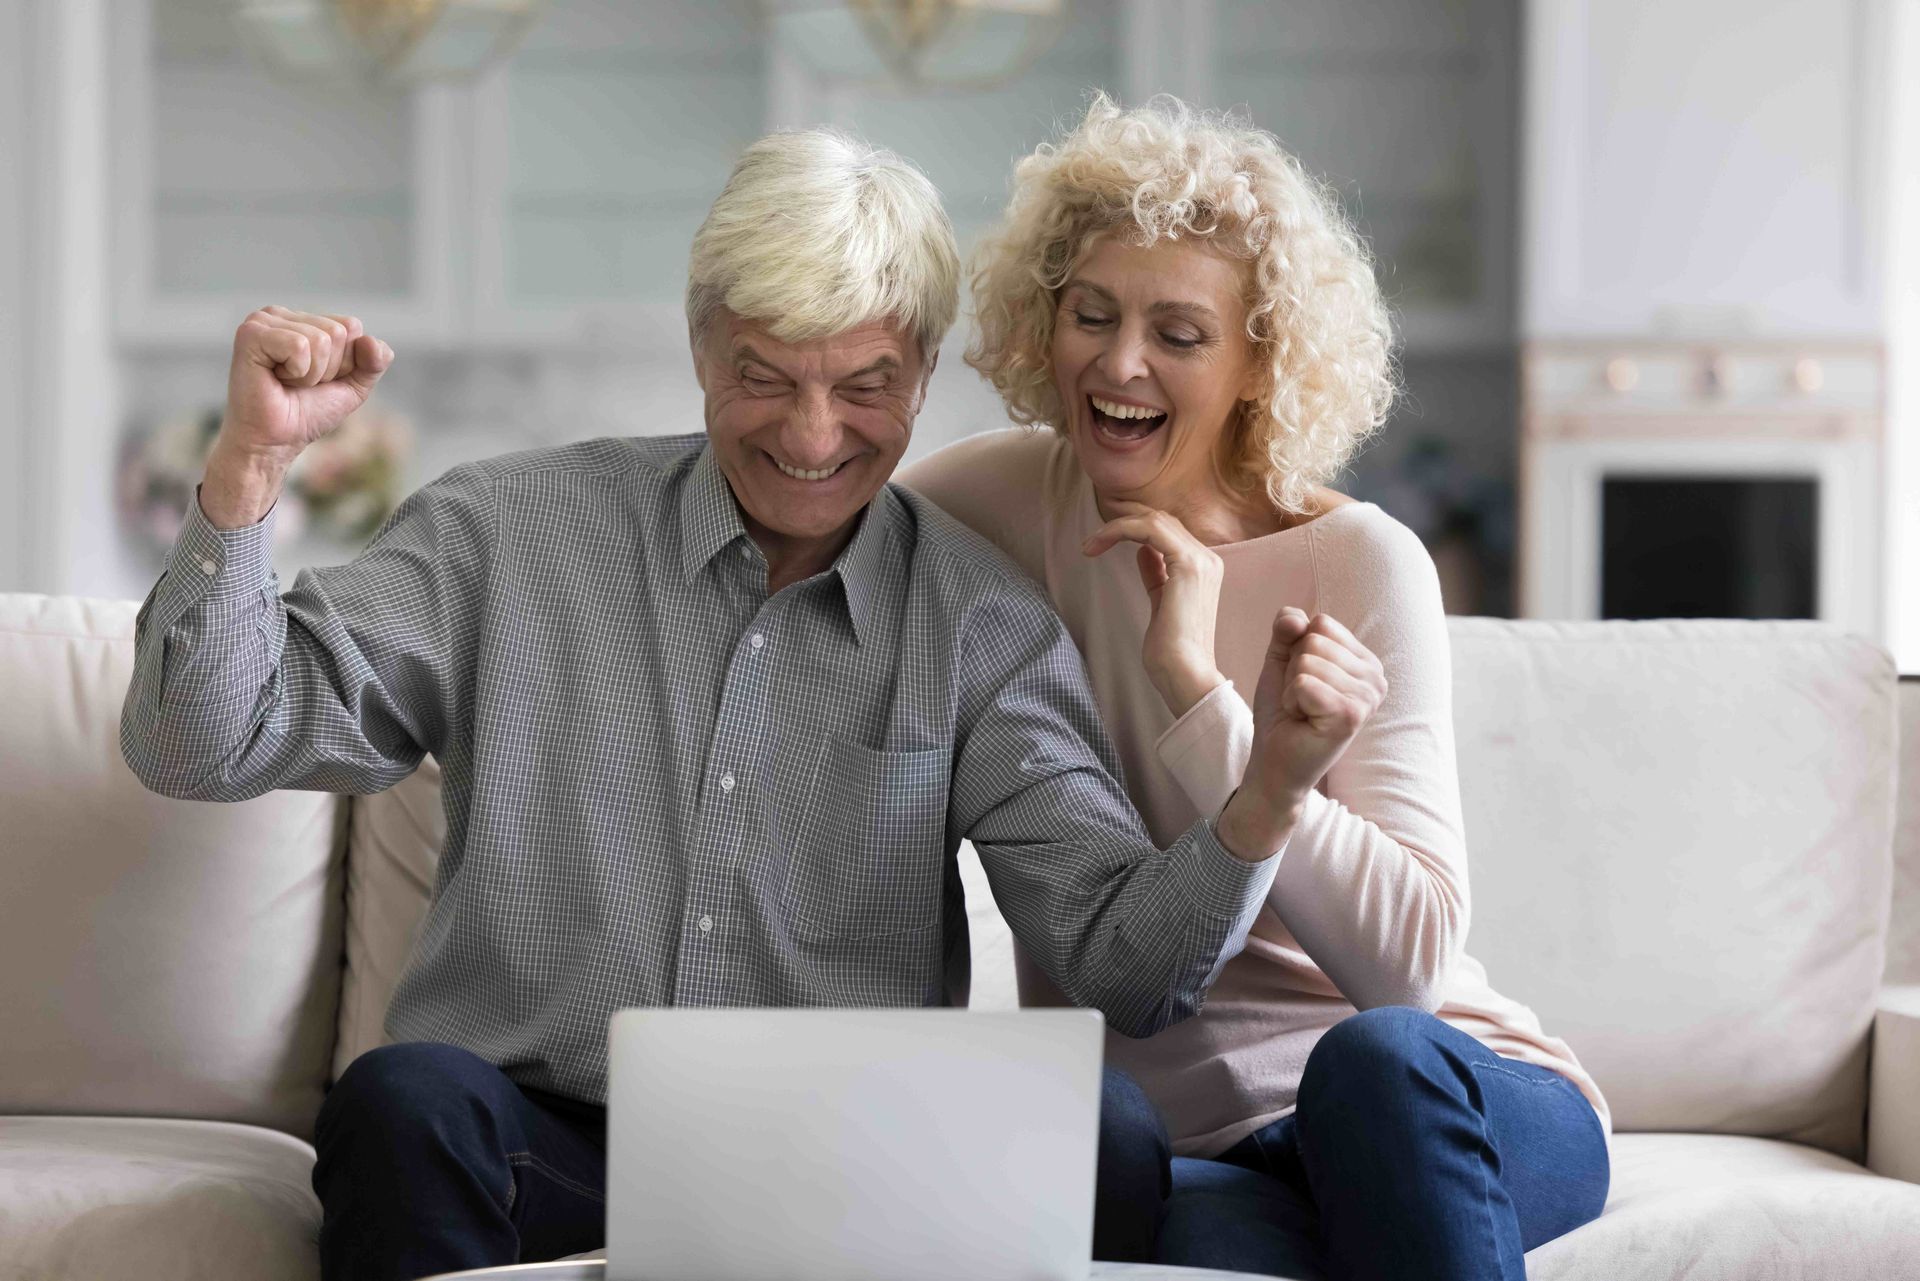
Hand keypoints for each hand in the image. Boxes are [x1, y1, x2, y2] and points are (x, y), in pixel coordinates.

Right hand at [201, 306, 393, 527]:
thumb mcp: (353, 386)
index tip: (317, 380)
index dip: (345, 362)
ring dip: (312, 374)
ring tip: (286, 383)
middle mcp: (281, 314)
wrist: (275, 441)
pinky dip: (298, 372)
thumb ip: (374, 362)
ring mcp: (263, 321)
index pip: (351, 326)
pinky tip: (275, 379)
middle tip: (299, 384)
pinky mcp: (251, 334)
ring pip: (321, 339)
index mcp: (303, 320)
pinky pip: (300, 345)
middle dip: (329, 369)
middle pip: (339, 332)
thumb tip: (370, 340)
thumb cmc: (307, 414)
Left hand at [1083, 501, 1225, 715]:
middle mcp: (1207, 558)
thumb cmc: (1171, 650)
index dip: (1133, 526)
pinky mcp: (1187, 564)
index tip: (1102, 539)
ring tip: (1090, 544)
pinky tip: (1099, 544)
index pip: (1168, 530)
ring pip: (1153, 520)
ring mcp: (1200, 559)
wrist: (1184, 673)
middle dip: (1122, 520)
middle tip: (1091, 538)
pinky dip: (1120, 530)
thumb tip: (1143, 552)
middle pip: (1161, 519)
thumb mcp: (1160, 602)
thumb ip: (1155, 574)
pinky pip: (1149, 530)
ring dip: (1116, 526)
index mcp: (1204, 567)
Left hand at [1249, 607, 1387, 808]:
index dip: (1298, 649)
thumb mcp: (1282, 659)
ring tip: (1303, 711)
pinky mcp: (1351, 715)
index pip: (1322, 623)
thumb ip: (1287, 628)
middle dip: (1293, 669)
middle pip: (1314, 639)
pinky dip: (1292, 701)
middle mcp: (1375, 677)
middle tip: (1301, 700)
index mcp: (1365, 661)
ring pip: (1307, 660)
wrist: (1274, 760)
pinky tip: (1303, 720)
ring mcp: (1367, 697)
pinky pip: (1304, 683)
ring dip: (1292, 687)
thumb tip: (1296, 619)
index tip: (1303, 681)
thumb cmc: (1283, 711)